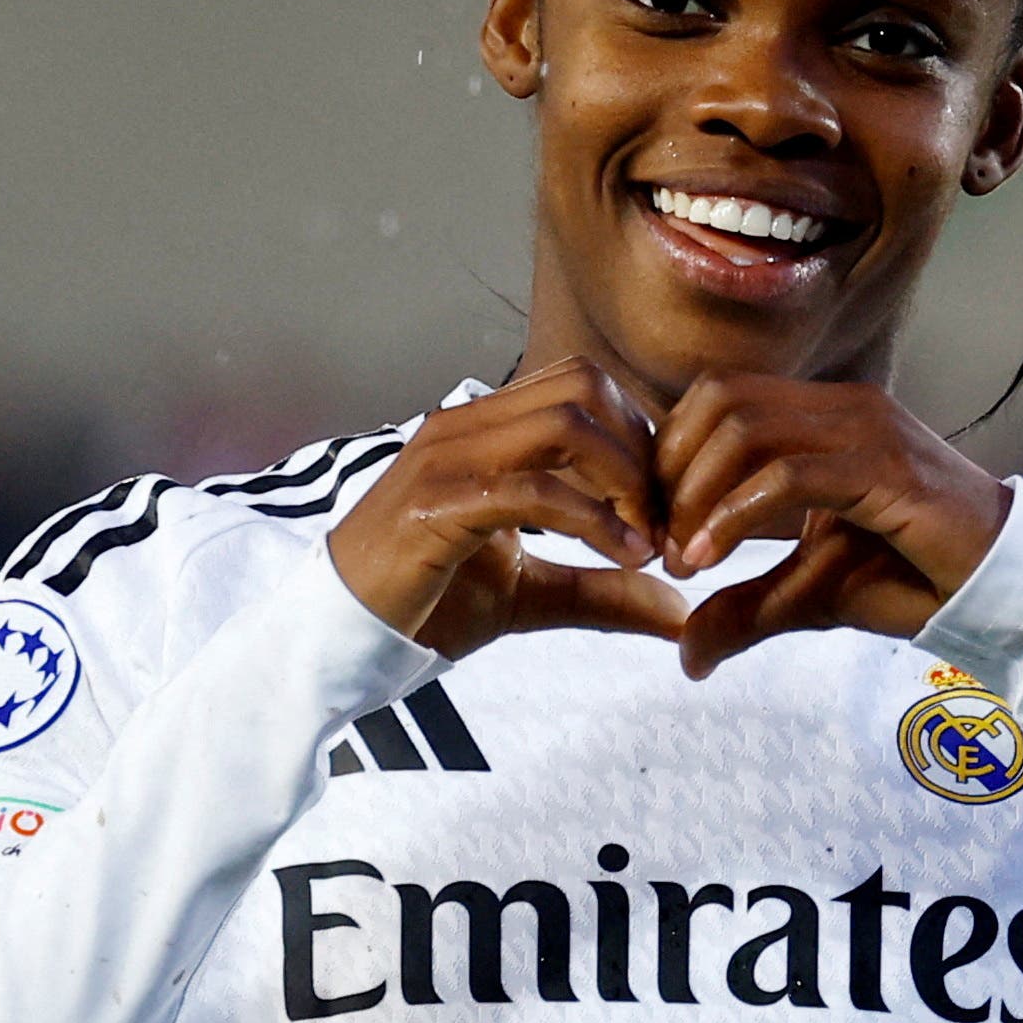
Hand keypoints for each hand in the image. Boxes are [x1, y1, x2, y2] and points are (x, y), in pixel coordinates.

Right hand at [328, 357, 687, 659]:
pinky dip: (594, 521)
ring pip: (567, 423)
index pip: (584, 385)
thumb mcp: (533, 595)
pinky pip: (534, 489)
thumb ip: (604, 593)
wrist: (340, 637)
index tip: (665, 509)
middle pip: (585, 386)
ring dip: (624, 480)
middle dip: (641, 449)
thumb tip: (682, 612)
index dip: (640, 436)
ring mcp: (447, 458)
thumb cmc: (428, 605)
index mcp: (484, 428)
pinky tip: (622, 557)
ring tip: (645, 542)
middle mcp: (465, 426)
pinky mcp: (437, 505)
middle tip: (663, 521)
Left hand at [654, 374, 1013, 678]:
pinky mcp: (886, 469)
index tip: (654, 526)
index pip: (716, 397)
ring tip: (685, 558)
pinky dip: (735, 514)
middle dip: (672, 471)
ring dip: (696, 494)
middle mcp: (840, 405)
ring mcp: (865, 429)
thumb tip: (685, 654)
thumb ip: (745, 608)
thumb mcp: (811, 593)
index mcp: (821, 413)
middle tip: (661, 544)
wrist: (1003, 585)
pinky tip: (711, 559)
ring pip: (745, 428)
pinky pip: (789, 474)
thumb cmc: (913, 576)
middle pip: (719, 400)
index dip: (670, 454)